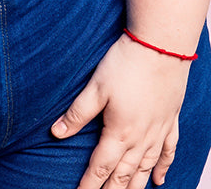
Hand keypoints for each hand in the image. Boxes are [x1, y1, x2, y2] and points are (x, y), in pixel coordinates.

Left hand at [51, 33, 191, 187]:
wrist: (160, 49)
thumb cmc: (125, 65)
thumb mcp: (95, 88)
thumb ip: (76, 113)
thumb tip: (56, 133)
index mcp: (119, 132)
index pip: (101, 167)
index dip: (89, 184)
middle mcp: (141, 139)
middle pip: (124, 174)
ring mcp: (158, 132)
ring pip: (146, 169)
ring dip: (135, 186)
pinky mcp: (170, 123)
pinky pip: (167, 153)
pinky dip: (162, 168)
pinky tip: (159, 181)